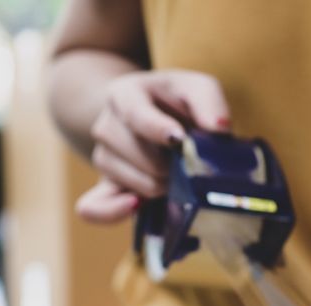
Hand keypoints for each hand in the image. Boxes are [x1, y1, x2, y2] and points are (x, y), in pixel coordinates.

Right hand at [76, 69, 231, 223]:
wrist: (156, 118)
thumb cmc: (177, 103)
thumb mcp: (197, 89)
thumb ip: (209, 102)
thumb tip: (218, 128)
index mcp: (124, 94)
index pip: (134, 113)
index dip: (156, 128)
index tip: (178, 139)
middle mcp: (106, 125)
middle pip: (132, 152)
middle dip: (165, 163)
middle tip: (185, 162)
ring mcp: (102, 157)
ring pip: (126, 180)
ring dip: (156, 184)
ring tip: (172, 176)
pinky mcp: (103, 185)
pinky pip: (92, 207)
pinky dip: (111, 212)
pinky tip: (137, 205)